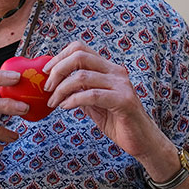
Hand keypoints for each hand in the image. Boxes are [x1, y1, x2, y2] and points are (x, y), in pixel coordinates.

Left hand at [42, 41, 170, 163]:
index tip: (46, 72)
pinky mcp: (123, 100)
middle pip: (80, 56)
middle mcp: (115, 72)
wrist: (141, 140)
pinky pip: (92, 95)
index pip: (80, 48)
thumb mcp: (93, 104)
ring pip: (82, 76)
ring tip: (54, 102)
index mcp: (108, 69)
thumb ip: (79, 91)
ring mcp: (121, 84)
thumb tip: (56, 85)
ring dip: (62, 90)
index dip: (59, 57)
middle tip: (47, 87)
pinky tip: (66, 107)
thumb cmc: (118, 122)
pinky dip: (73, 100)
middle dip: (58, 70)